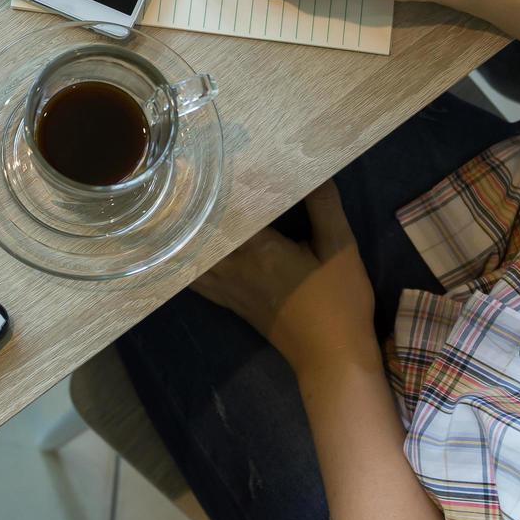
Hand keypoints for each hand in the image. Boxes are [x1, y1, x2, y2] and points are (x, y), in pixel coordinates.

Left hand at [192, 182, 375, 378]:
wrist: (332, 358)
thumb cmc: (339, 301)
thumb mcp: (340, 248)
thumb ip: (324, 207)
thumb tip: (314, 170)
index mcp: (258, 249)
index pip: (228, 209)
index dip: (219, 184)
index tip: (210, 162)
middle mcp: (232, 267)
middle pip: (201, 231)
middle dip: (194, 206)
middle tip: (186, 177)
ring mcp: (226, 288)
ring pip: (191, 256)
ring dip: (185, 233)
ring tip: (178, 208)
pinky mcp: (228, 303)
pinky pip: (195, 279)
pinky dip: (185, 261)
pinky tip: (182, 248)